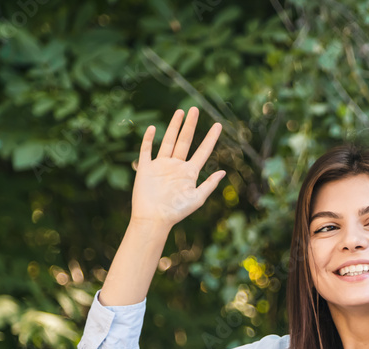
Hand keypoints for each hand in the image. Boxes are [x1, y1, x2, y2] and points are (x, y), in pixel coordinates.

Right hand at [130, 107, 224, 229]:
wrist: (154, 219)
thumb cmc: (177, 211)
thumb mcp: (197, 198)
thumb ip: (209, 185)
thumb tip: (223, 171)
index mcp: (190, 173)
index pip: (203, 151)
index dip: (211, 138)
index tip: (218, 125)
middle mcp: (176, 166)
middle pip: (185, 141)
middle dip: (190, 125)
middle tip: (195, 109)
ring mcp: (161, 166)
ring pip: (168, 141)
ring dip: (173, 126)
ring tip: (180, 112)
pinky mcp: (145, 168)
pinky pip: (147, 150)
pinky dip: (149, 139)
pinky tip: (153, 128)